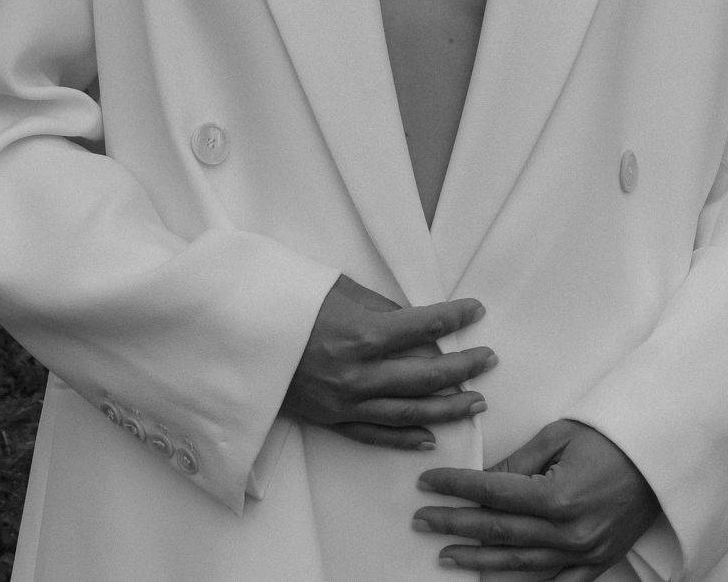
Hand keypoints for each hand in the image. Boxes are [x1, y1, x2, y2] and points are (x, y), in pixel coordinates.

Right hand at [281, 275, 495, 450]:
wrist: (238, 336)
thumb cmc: (287, 302)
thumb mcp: (336, 288)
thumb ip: (378, 306)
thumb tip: (413, 320)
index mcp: (362, 333)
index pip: (424, 326)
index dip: (455, 317)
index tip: (477, 310)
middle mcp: (359, 373)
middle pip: (426, 375)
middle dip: (464, 366)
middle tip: (489, 358)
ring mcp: (346, 401)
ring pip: (410, 412)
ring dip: (448, 408)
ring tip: (477, 402)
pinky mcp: (331, 419)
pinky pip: (376, 434)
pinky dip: (406, 438)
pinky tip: (431, 437)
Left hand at [413, 418, 659, 575]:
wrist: (660, 459)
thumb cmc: (609, 438)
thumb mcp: (559, 436)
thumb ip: (518, 462)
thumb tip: (481, 479)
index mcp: (559, 495)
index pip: (493, 493)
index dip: (456, 487)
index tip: (427, 482)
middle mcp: (569, 531)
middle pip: (498, 531)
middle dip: (455, 523)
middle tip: (421, 519)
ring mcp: (583, 553)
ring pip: (518, 563)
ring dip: (477, 558)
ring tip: (444, 553)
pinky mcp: (595, 563)